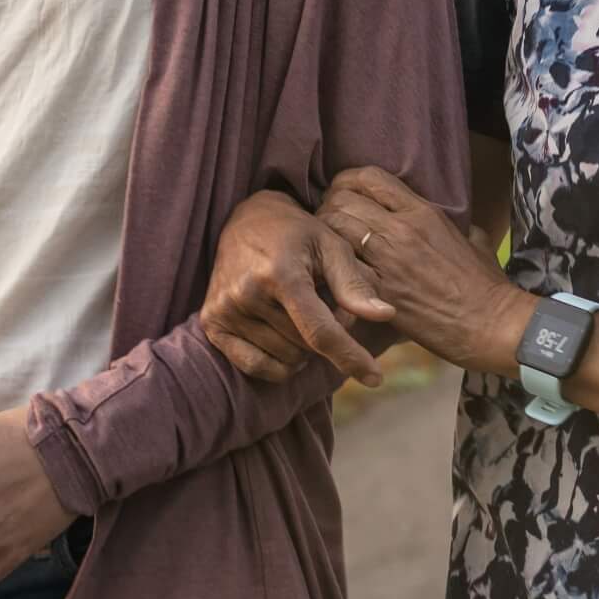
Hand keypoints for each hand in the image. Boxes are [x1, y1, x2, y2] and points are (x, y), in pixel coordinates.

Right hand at [199, 189, 396, 385]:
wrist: (247, 220)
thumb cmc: (297, 234)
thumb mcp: (332, 246)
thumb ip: (355, 284)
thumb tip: (386, 314)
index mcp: (281, 273)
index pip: (320, 332)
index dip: (350, 357)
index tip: (376, 378)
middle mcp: (247, 293)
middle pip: (306, 348)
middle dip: (325, 336)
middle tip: (320, 306)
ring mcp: (225, 310)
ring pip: (285, 360)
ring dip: (301, 347)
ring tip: (297, 312)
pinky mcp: (212, 323)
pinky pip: (256, 367)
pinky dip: (277, 362)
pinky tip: (281, 335)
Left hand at [317, 166, 531, 374]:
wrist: (490, 324)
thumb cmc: (486, 285)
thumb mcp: (475, 240)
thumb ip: (457, 224)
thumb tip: (454, 223)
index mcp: (423, 212)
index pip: (369, 177)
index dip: (347, 182)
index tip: (343, 195)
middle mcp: (401, 229)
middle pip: (342, 198)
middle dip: (328, 207)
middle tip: (327, 224)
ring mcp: (388, 260)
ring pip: (334, 226)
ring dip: (324, 234)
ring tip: (325, 247)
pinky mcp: (378, 292)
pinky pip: (339, 266)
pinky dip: (330, 267)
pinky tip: (331, 274)